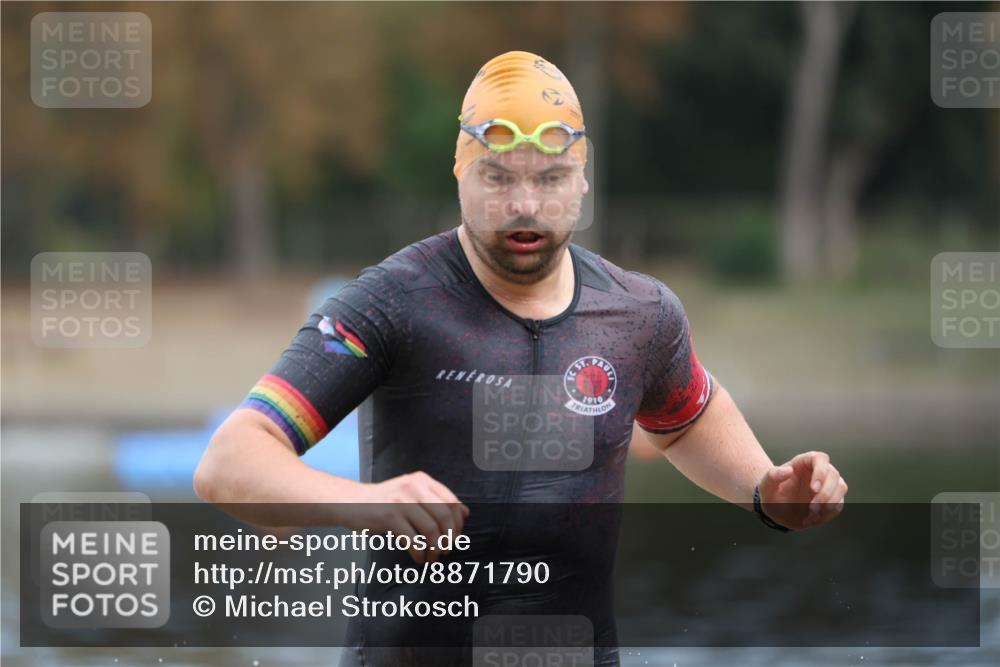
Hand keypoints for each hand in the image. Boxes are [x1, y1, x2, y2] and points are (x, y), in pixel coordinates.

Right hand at [339, 471, 469, 563]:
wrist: (350, 502)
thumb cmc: (384, 501)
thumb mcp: (411, 493)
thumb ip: (436, 499)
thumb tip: (465, 512)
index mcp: (422, 480)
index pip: (452, 501)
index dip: (457, 523)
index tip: (455, 537)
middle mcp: (413, 487)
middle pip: (445, 515)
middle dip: (449, 537)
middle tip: (446, 550)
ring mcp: (401, 501)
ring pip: (431, 529)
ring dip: (435, 548)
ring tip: (432, 557)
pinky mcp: (389, 517)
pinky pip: (413, 540)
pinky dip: (420, 553)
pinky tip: (419, 558)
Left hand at [757, 451, 847, 530]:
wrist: (776, 510)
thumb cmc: (771, 493)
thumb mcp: (767, 485)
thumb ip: (773, 475)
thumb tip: (788, 470)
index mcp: (804, 462)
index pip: (820, 458)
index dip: (821, 472)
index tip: (814, 489)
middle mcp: (819, 471)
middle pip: (834, 475)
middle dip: (825, 494)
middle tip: (811, 508)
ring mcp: (827, 485)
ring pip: (841, 488)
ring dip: (829, 504)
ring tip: (811, 515)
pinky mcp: (831, 499)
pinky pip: (838, 505)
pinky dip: (827, 515)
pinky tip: (811, 519)